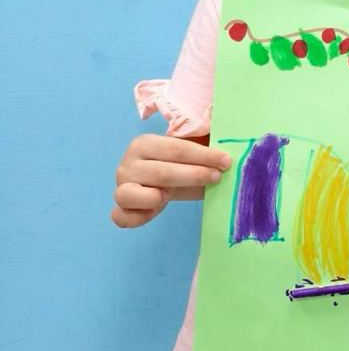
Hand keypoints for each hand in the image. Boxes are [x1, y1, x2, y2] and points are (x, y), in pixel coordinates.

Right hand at [111, 134, 230, 227]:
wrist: (165, 181)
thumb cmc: (180, 163)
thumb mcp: (191, 147)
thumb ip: (203, 138)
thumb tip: (224, 132)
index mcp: (144, 143)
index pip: (177, 149)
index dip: (204, 155)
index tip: (226, 161)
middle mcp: (128, 164)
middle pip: (161, 173)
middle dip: (194, 175)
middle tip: (217, 177)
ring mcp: (122, 187)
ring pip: (129, 194)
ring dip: (154, 197)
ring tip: (169, 196)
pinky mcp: (120, 208)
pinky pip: (120, 217)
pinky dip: (135, 218)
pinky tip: (154, 212)